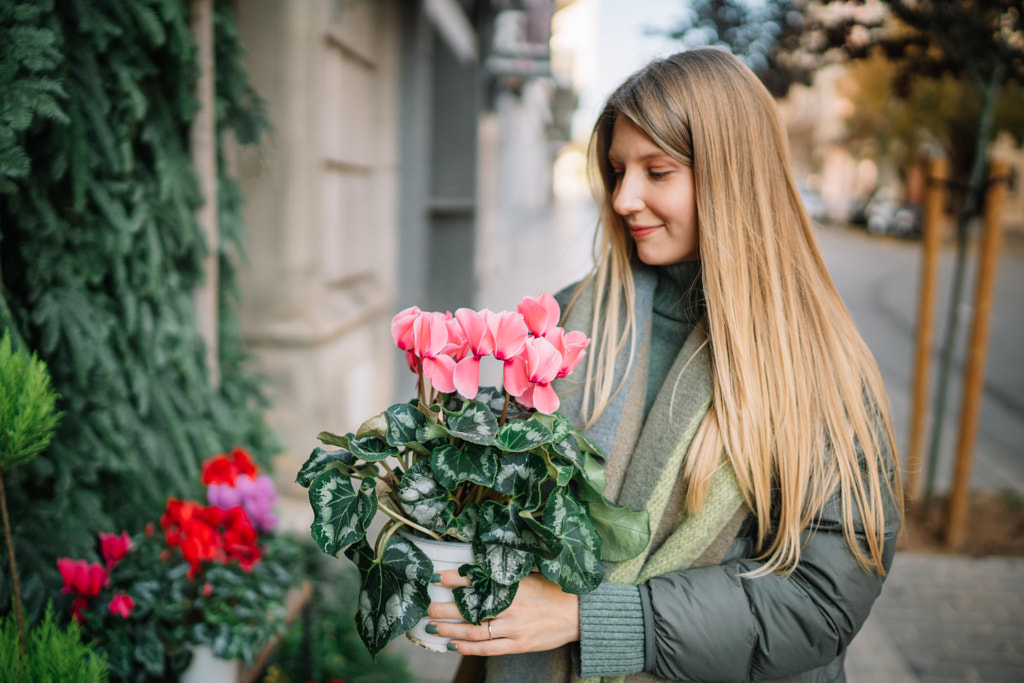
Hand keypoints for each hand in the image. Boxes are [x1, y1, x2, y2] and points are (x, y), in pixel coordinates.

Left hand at [426, 571, 579, 654]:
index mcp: (514, 583)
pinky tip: (453, 646)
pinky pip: (488, 648)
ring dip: (450, 630)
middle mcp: (512, 605)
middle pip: (470, 608)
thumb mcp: (529, 576)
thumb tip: (476, 569)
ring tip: (432, 628)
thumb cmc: (552, 591)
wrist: (578, 614)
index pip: (477, 580)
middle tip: (424, 608)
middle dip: (443, 609)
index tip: (435, 577)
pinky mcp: (519, 644)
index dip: (454, 579)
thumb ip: (505, 575)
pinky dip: (468, 648)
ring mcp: (515, 627)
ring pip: (474, 631)